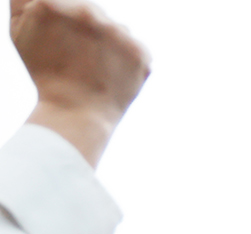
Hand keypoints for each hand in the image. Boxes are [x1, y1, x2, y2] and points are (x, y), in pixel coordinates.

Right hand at [13, 0, 147, 167]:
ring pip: (114, 29)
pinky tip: (113, 76)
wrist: (74, 114)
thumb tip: (42, 2)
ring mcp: (115, 31)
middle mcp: (85, 11)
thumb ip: (27, 5)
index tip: (61, 42)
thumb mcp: (21, 34)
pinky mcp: (139, 51)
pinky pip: (135, 48)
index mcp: (50, 4)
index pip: (63, 3)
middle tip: (77, 57)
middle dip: (85, 31)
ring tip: (94, 69)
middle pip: (89, 11)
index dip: (63, 24)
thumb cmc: (43, 76)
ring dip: (107, 45)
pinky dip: (127, 61)